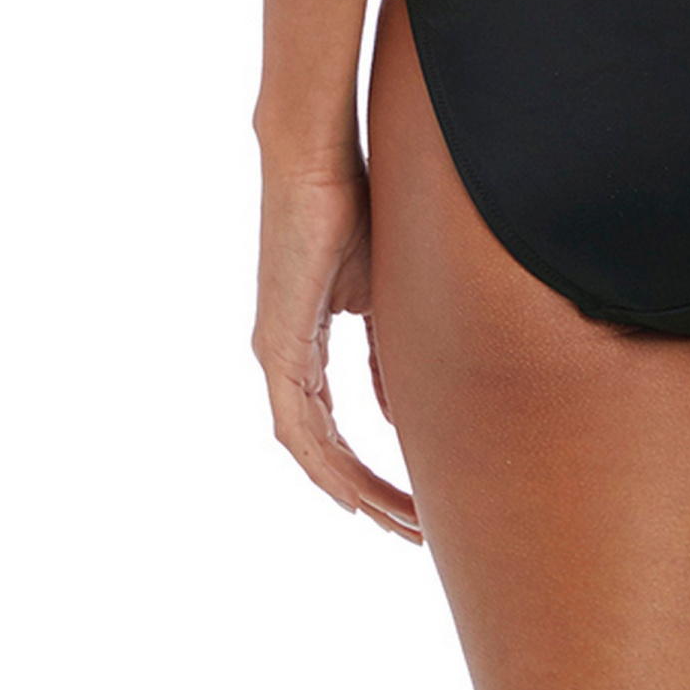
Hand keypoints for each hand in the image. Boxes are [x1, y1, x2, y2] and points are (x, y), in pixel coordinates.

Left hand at [253, 158, 421, 542]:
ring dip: (356, 490)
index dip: (368, 468)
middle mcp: (283, 358)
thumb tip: (404, 409)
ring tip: (400, 522)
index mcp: (304, 343)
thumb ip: (390, 349)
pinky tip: (352, 494)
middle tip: (413, 530)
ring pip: (312, 450)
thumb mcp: (384, 291)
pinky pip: (300, 427)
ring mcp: (276, 354)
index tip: (408, 500)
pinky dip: (327, 466)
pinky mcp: (279, 344)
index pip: (334, 426)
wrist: (316, 158)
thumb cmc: (355, 203)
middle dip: (370, 496)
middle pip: (323, 452)